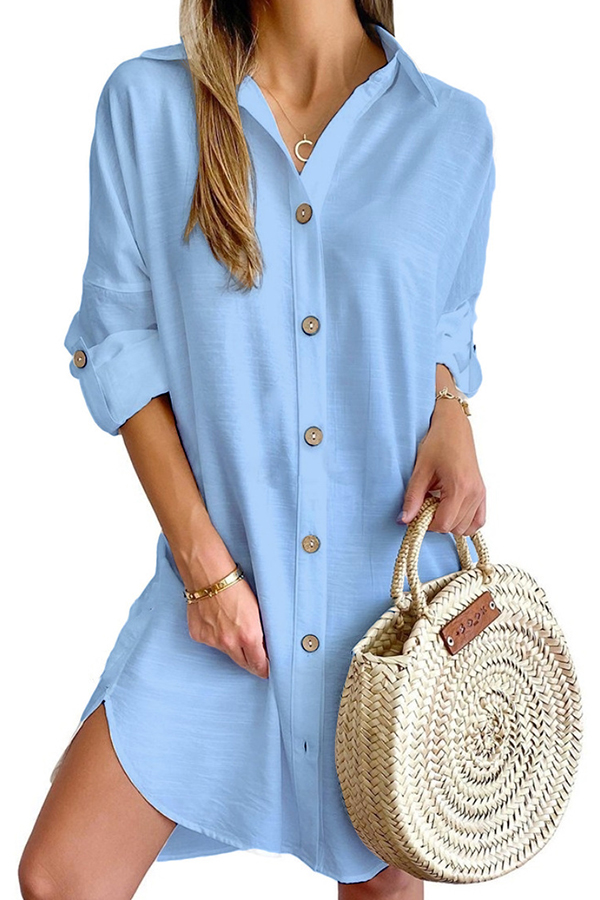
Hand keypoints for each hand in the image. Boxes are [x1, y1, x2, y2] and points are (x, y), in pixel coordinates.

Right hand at [186, 578, 269, 678]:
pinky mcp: (199, 636)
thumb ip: (260, 632)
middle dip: (250, 662)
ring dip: (232, 645)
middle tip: (256, 658)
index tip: (267, 670)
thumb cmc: (235, 587)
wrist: (210, 576)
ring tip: (232, 626)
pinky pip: (211, 642)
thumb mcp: (257, 610)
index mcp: (249, 636)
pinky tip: (217, 621)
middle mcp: (229, 642)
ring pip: (226, 651)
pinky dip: (215, 636)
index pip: (259, 665)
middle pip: (243, 663)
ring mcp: (212, 641)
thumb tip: (264, 646)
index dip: (265, 669)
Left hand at [399, 399, 485, 535]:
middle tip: (426, 506)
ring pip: (466, 527)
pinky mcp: (482, 493)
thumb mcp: (421, 469)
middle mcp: (474, 493)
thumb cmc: (439, 442)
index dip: (427, 524)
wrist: (454, 427)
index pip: (444, 524)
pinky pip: (478, 521)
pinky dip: (465, 522)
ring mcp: (480, 494)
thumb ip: (413, 497)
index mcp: (460, 487)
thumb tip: (404, 519)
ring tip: (438, 505)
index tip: (418, 513)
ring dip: (450, 522)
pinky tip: (452, 511)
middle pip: (455, 527)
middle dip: (437, 522)